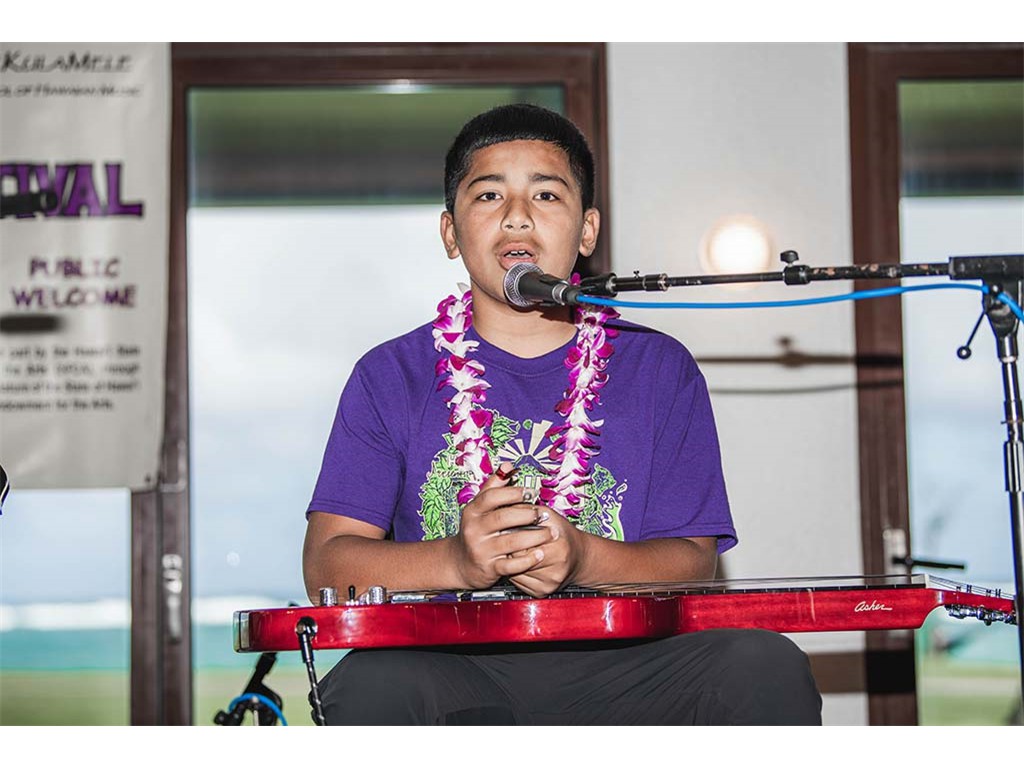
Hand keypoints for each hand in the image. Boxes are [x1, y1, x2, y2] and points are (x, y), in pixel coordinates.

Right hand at [449, 463, 553, 588]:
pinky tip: (540, 554)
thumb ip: (493, 486)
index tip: (532, 492)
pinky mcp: (488, 568)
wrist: (461, 562)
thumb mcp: (479, 507)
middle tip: (544, 514)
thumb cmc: (477, 529)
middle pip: (503, 518)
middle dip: (527, 515)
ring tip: (551, 533)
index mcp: (473, 511)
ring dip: (534, 537)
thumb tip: (508, 465)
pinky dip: (527, 560)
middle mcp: (474, 529)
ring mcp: (481, 549)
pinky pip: (511, 565)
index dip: (513, 493)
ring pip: (510, 542)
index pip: (491, 497)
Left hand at [509, 510, 588, 596]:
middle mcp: (555, 570)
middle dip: (510, 548)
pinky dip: (515, 571)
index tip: (508, 529)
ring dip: (511, 561)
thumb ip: (529, 510)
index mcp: (558, 549)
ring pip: (515, 572)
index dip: (512, 535)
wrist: (580, 557)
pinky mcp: (542, 592)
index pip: (521, 544)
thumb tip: (506, 508)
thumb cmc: (564, 535)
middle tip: (509, 540)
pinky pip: (518, 582)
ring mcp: (549, 584)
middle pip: (517, 559)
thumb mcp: (550, 516)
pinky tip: (521, 562)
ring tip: (516, 550)